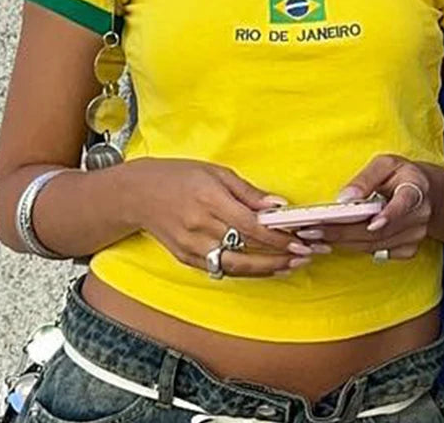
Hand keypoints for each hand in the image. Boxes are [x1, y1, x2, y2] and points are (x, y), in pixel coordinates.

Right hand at [126, 158, 316, 276]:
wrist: (138, 193)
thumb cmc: (179, 176)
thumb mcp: (216, 172)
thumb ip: (248, 192)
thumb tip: (278, 205)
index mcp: (209, 200)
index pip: (250, 225)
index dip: (277, 236)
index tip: (301, 239)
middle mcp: (199, 226)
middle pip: (245, 249)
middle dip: (279, 256)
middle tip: (305, 255)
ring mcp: (191, 246)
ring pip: (235, 266)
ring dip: (266, 269)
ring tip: (291, 265)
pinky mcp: (186, 258)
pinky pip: (221, 270)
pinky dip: (245, 271)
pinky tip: (265, 268)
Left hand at [299, 155, 437, 260]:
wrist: (424, 192)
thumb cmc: (399, 174)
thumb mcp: (385, 164)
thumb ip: (366, 179)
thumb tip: (345, 198)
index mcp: (416, 188)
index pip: (405, 202)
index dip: (390, 214)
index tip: (372, 222)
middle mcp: (419, 215)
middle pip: (381, 230)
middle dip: (345, 232)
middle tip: (316, 230)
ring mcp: (416, 235)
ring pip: (376, 245)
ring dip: (345, 242)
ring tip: (317, 236)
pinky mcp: (409, 248)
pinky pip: (379, 254)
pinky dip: (356, 249)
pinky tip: (337, 242)